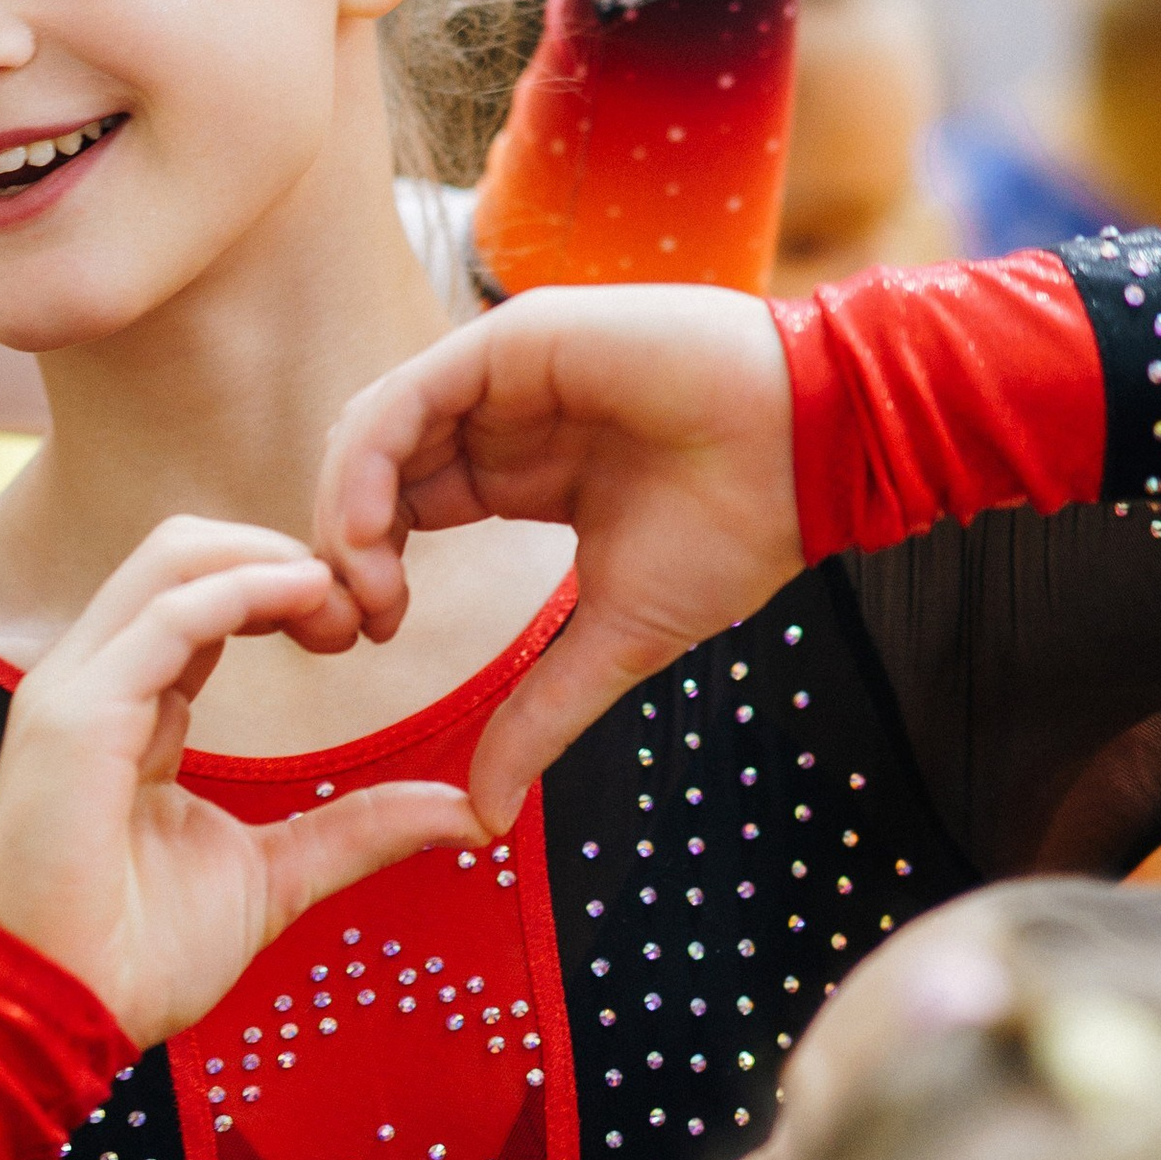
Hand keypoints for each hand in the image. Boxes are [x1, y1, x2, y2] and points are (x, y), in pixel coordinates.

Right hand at [0, 519, 481, 1051]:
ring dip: (276, 562)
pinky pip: (168, 615)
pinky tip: (307, 597)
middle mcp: (94, 681)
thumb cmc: (139, 957)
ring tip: (344, 605)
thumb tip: (466, 813)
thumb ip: (358, 830)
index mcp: (128, 708)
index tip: (363, 628)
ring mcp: (76, 690)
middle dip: (287, 556)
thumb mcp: (277, 877)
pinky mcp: (76, 715)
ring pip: (175, 558)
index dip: (290, 591)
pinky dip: (245, 589)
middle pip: (188, 552)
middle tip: (365, 610)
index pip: (204, 599)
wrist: (61, 1019)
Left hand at [314, 288, 801, 835]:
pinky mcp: (509, 342)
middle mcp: (497, 418)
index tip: (373, 639)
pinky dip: (367, 467)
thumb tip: (486, 816)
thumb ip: (540, 716)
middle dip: (341, 551)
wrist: (819, 451)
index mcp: (515, 470)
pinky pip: (403, 399)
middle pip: (369, 472)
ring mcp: (500, 375)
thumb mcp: (617, 639)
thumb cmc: (740, 530)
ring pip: (371, 433)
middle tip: (353, 626)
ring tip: (370, 591)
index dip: (366, 571)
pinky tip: (376, 535)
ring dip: (346, 515)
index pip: (400, 509)